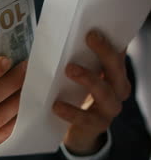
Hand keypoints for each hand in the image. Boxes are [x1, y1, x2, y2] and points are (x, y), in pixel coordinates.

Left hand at [53, 30, 130, 155]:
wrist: (76, 133)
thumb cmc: (75, 98)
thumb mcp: (74, 79)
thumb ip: (68, 64)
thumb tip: (41, 50)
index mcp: (113, 75)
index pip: (117, 55)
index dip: (112, 41)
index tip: (99, 26)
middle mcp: (117, 90)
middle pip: (116, 69)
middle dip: (104, 52)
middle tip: (90, 37)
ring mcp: (108, 109)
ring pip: (105, 93)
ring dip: (89, 78)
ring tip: (70, 69)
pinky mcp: (96, 126)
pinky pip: (85, 118)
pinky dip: (71, 111)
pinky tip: (56, 105)